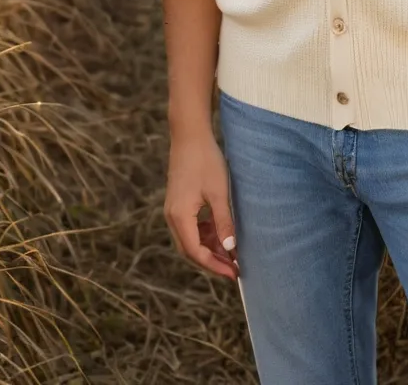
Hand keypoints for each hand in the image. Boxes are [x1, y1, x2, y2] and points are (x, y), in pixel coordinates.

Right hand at [164, 128, 239, 282]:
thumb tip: (230, 249)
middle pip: (190, 250)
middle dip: (212, 261)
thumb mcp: (219, 192)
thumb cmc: (205, 161)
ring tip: (232, 251)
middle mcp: (172, 217)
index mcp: (180, 216)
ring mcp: (173, 210)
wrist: (190, 135)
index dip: (215, 265)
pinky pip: (190, 227)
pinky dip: (205, 234)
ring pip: (190, 239)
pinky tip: (221, 231)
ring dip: (209, 247)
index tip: (234, 272)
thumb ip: (224, 221)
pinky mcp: (178, 203)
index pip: (196, 252)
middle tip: (235, 268)